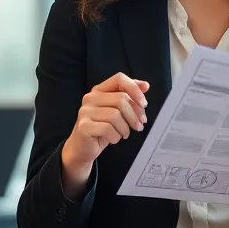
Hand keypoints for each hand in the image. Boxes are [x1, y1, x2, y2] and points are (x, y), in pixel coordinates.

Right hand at [60, 73, 149, 197]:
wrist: (83, 148)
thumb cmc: (102, 129)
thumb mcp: (117, 111)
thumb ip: (129, 97)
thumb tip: (145, 86)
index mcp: (99, 90)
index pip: (119, 79)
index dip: (135, 89)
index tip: (144, 103)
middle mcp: (90, 98)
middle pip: (121, 99)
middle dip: (134, 115)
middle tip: (139, 125)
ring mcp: (85, 111)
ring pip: (115, 115)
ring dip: (125, 128)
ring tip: (124, 133)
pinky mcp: (84, 126)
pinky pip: (108, 129)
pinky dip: (116, 136)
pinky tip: (114, 138)